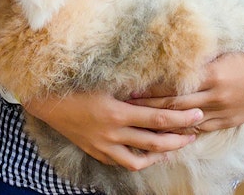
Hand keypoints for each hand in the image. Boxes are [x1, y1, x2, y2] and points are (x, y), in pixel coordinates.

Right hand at [23, 90, 201, 171]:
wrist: (46, 101)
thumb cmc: (74, 84)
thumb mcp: (104, 81)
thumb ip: (129, 86)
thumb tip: (156, 81)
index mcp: (116, 113)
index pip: (158, 119)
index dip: (181, 118)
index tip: (198, 115)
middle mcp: (112, 134)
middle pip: (154, 142)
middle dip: (178, 138)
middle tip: (194, 133)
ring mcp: (103, 146)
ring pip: (139, 160)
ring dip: (160, 155)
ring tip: (173, 146)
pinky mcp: (95, 151)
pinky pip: (121, 162)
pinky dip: (137, 160)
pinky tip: (146, 153)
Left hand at [127, 52, 243, 132]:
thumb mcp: (225, 46)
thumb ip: (199, 47)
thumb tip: (170, 38)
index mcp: (213, 73)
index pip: (172, 84)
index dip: (149, 87)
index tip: (128, 84)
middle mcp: (215, 95)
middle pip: (172, 104)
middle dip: (146, 105)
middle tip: (123, 102)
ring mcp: (221, 111)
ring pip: (183, 120)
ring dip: (159, 120)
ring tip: (136, 117)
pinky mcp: (226, 121)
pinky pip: (198, 129)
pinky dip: (179, 131)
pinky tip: (164, 130)